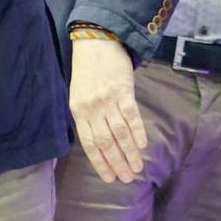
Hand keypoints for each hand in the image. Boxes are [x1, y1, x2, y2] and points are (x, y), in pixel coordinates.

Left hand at [68, 36, 147, 184]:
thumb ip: (87, 117)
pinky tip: (142, 145)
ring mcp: (108, 100)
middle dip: (117, 163)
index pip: (90, 143)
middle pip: (106, 142)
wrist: (96, 41)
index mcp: (78, 111)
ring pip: (120, 133)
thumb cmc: (87, 71)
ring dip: (130, 152)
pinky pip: (131, 116)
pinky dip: (138, 132)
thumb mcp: (78, 95)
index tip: (110, 178)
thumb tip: (100, 143)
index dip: (100, 163)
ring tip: (138, 167)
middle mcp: (92, 108)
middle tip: (128, 178)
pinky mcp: (123, 91)